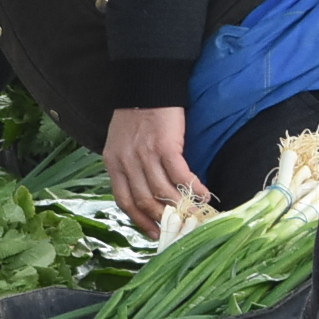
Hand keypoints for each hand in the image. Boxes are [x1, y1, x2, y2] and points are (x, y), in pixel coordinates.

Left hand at [104, 107, 204, 239]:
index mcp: (113, 162)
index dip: (139, 220)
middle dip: (161, 219)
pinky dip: (193, 188)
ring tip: (195, 216)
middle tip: (178, 229)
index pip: (124, 200)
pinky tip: (205, 195)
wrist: (147, 85)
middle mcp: (126, 162)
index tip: (153, 233)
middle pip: (143, 201)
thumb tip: (145, 192)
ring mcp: (145, 155)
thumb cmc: (136, 115)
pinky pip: (180, 175)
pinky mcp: (165, 146)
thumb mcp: (120, 143)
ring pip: (162, 191)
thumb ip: (127, 166)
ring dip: (181, 207)